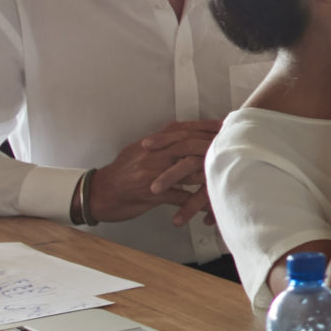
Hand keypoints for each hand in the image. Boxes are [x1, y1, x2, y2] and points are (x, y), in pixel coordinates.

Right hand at [91, 119, 224, 221]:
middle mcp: (153, 154)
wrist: (97, 194)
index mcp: (151, 143)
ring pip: (187, 169)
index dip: (205, 127)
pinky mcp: (150, 194)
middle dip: (212, 145)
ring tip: (227, 175)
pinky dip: (194, 203)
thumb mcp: (138, 153)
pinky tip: (208, 206)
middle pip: (189, 144)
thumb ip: (160, 144)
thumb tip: (180, 137)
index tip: (224, 124)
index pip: (182, 129)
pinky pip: (178, 197)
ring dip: (208, 174)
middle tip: (233, 146)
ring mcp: (152, 173)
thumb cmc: (119, 175)